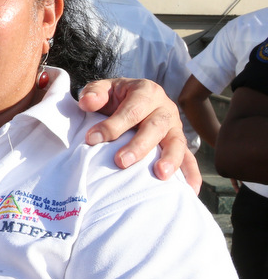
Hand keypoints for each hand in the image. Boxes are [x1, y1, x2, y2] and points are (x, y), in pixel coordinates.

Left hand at [77, 77, 200, 192]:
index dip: (113, 125)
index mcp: (146, 92)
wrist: (131, 99)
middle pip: (155, 127)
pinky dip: (191, 173)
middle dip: (139, 146)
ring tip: (160, 175)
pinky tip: (189, 189)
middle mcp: (165, 108)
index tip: (92, 139)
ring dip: (170, 159)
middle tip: (120, 162)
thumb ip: (93, 93)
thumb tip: (87, 103)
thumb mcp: (103, 89)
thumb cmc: (115, 97)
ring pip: (176, 142)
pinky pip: (189, 158)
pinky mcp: (179, 143)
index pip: (132, 110)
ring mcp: (175, 127)